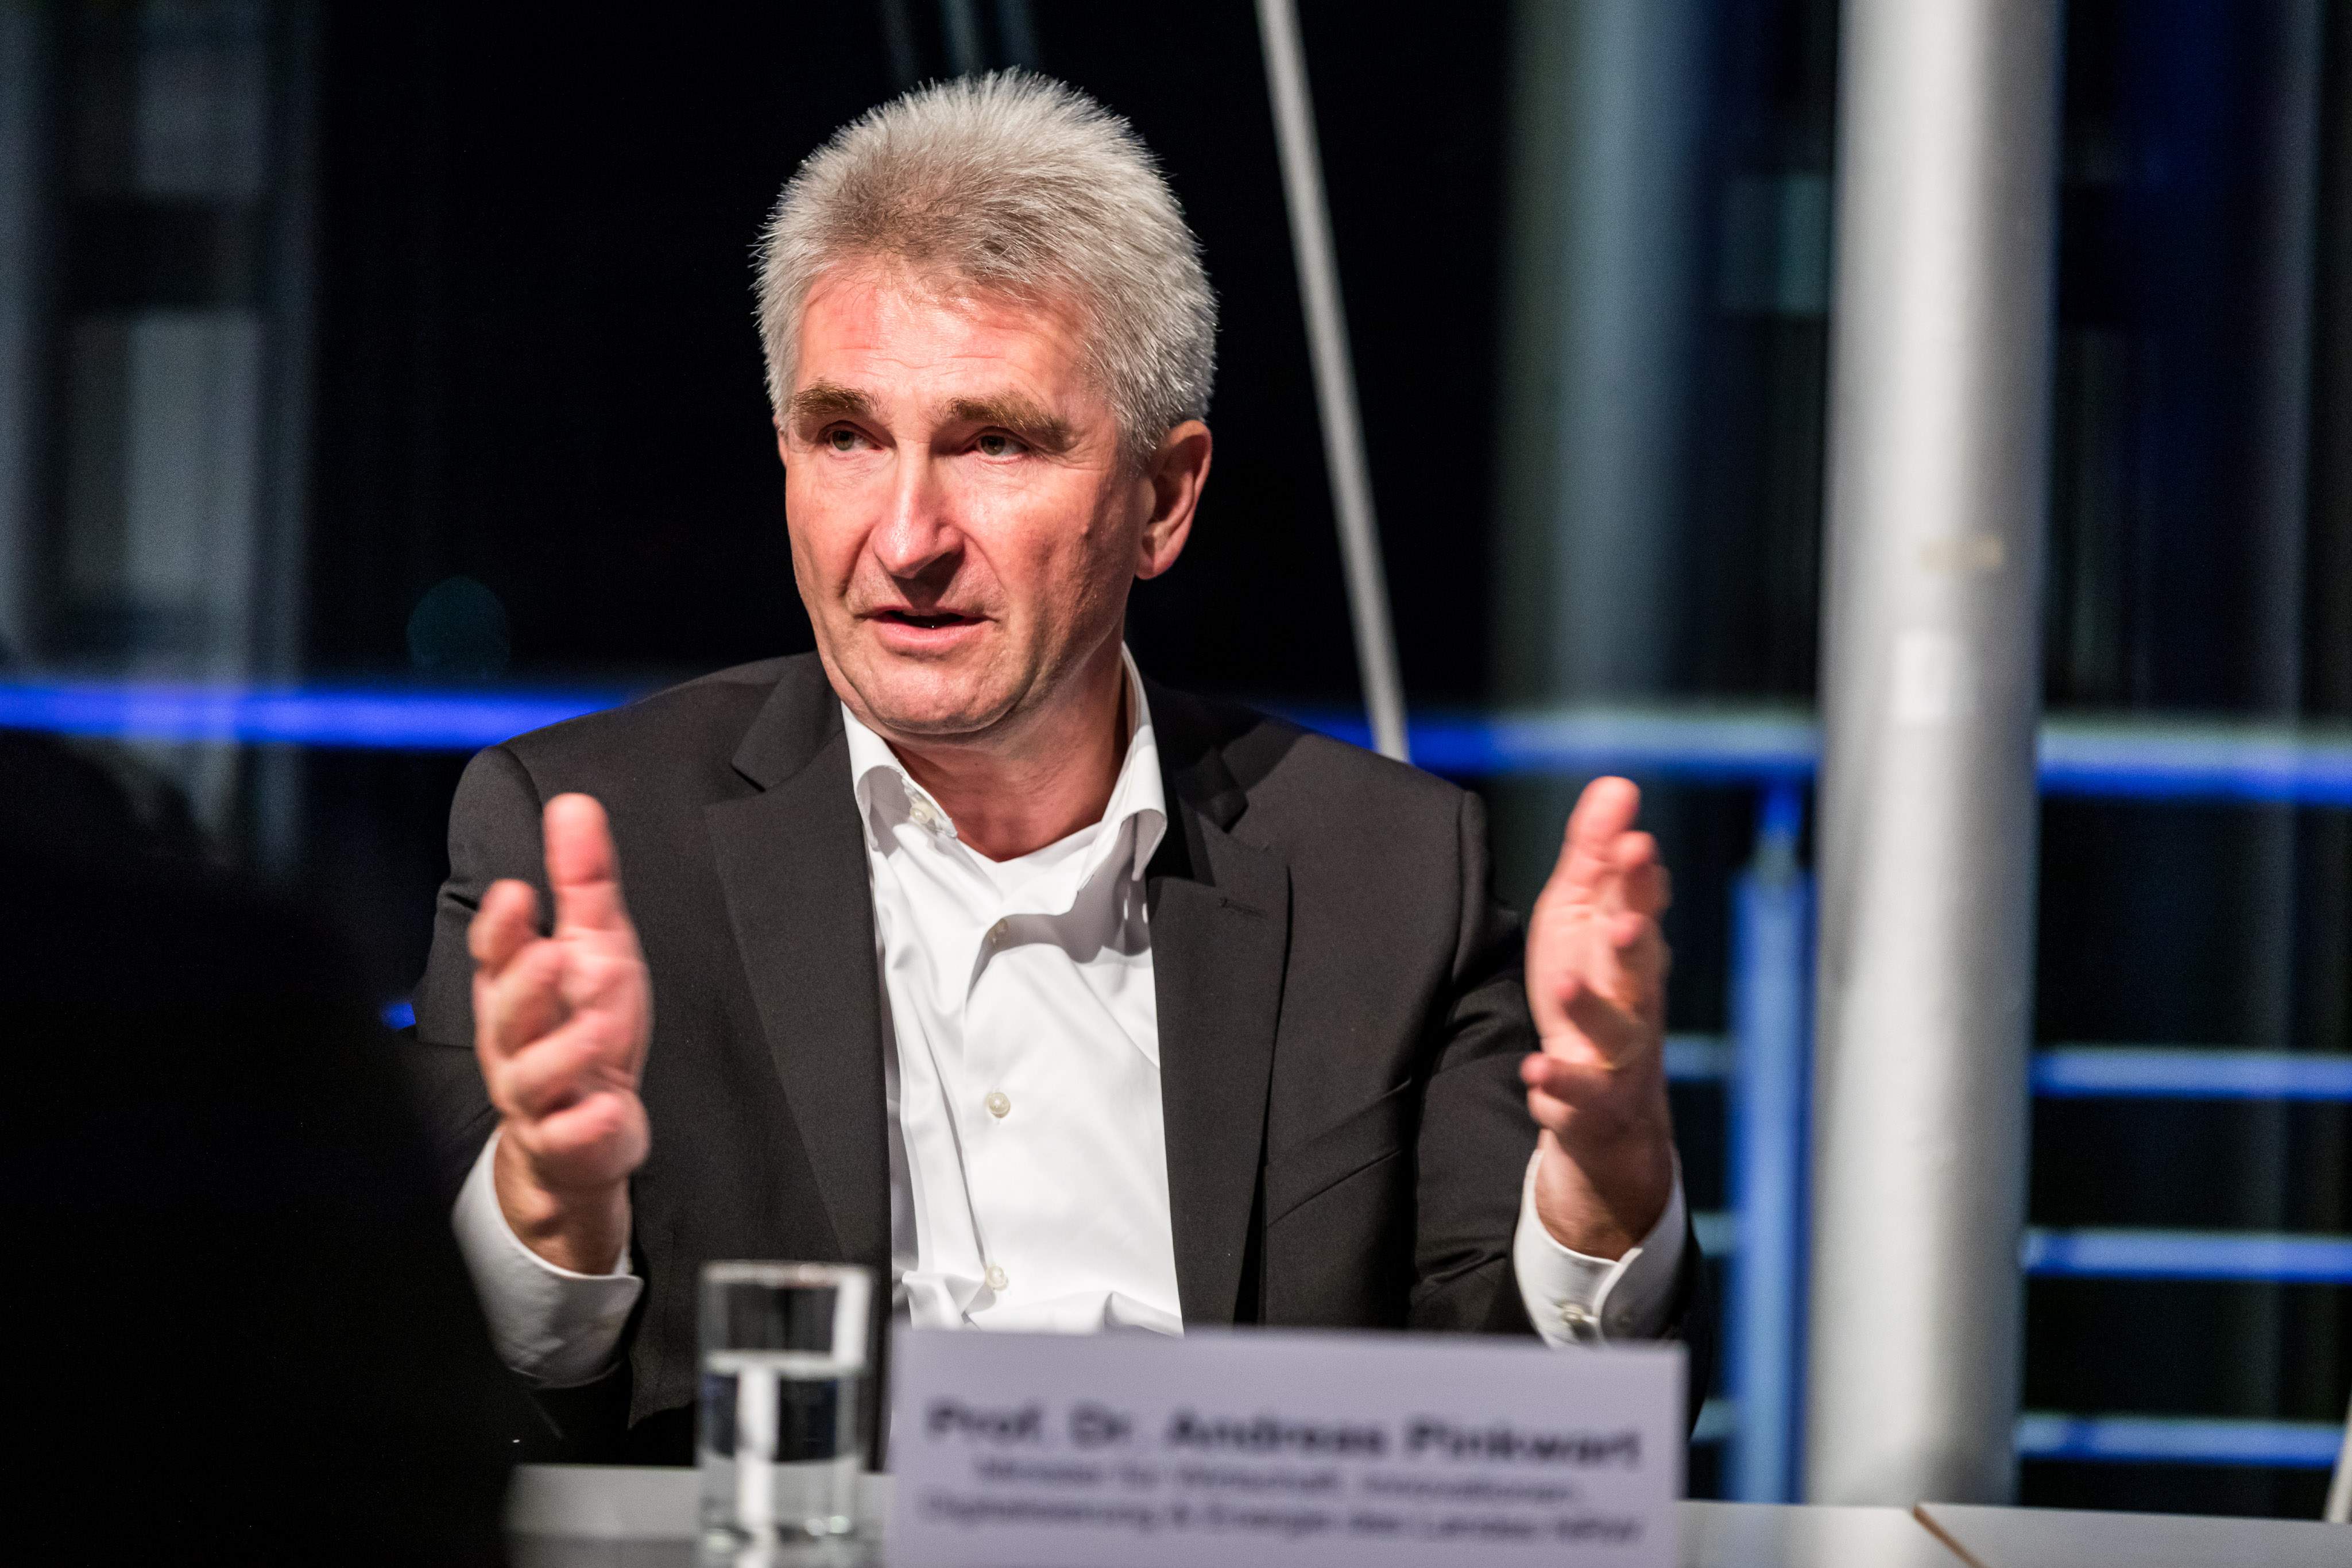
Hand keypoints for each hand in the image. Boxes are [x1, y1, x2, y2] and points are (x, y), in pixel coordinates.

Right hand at [469, 793, 651, 1273]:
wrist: (581, 1136)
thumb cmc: (583, 1030)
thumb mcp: (594, 947)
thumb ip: (583, 881)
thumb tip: (574, 806)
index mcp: (519, 990)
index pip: (496, 954)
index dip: (500, 928)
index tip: (515, 892)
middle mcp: (518, 1042)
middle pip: (507, 1014)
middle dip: (523, 985)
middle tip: (550, 956)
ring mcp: (540, 1097)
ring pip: (535, 1077)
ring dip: (564, 1052)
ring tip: (599, 1029)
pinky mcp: (567, 1144)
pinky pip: (569, 1138)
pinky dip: (589, 1124)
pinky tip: (611, 1107)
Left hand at [1520, 777, 1675, 1258]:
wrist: (1605, 1102)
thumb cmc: (1593, 988)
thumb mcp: (1581, 915)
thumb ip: (1595, 854)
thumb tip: (1617, 785)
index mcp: (1629, 945)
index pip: (1639, 905)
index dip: (1637, 877)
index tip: (1633, 842)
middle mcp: (1634, 997)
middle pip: (1640, 965)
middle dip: (1636, 938)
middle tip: (1625, 917)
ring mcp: (1619, 1051)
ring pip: (1617, 1030)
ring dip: (1592, 1008)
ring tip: (1567, 985)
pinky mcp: (1592, 1101)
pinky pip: (1579, 1095)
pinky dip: (1559, 1085)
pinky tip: (1535, 1070)